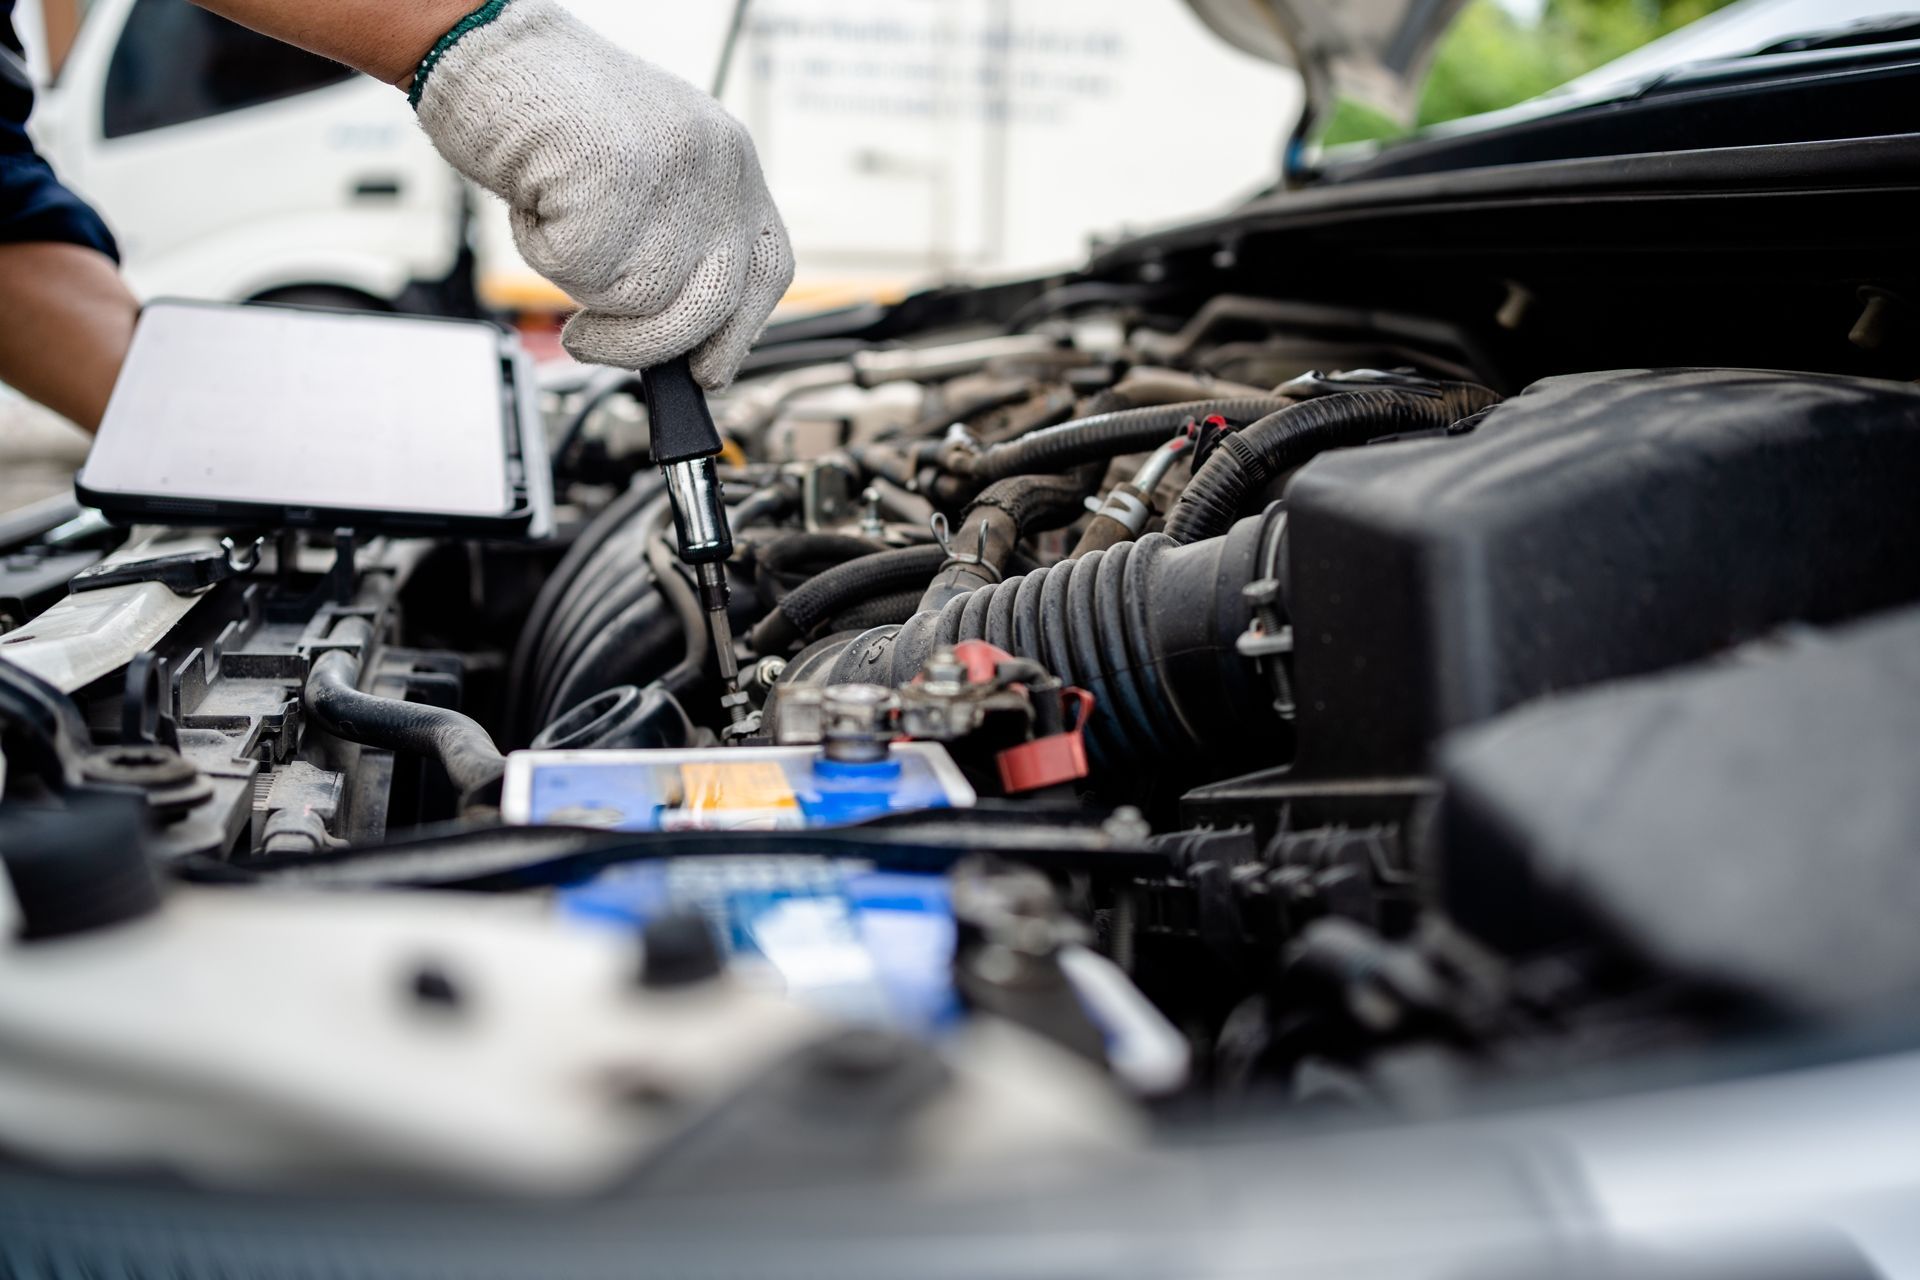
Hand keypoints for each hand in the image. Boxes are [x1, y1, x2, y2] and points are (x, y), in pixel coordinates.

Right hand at [413, 0, 792, 387]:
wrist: (490, 47)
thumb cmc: (552, 110)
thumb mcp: (647, 169)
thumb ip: (679, 237)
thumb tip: (684, 326)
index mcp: (730, 161)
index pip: (769, 270)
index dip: (738, 332)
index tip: (708, 368)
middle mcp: (714, 164)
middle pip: (709, 305)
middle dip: (646, 344)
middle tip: (591, 340)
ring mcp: (670, 170)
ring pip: (645, 301)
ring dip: (586, 292)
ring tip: (558, 231)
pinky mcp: (615, 180)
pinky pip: (582, 276)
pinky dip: (545, 255)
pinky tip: (539, 204)